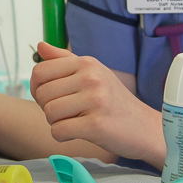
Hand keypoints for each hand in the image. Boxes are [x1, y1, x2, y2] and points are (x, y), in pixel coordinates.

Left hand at [30, 41, 162, 162]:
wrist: (145, 127)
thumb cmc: (114, 101)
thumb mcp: (93, 73)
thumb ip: (64, 60)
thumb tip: (40, 46)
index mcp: (87, 63)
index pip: (40, 71)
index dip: (37, 88)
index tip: (51, 97)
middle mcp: (91, 77)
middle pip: (42, 94)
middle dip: (47, 108)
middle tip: (66, 113)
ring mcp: (95, 100)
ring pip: (49, 113)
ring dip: (55, 122)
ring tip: (73, 121)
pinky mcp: (96, 125)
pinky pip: (58, 131)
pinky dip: (62, 136)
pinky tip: (77, 132)